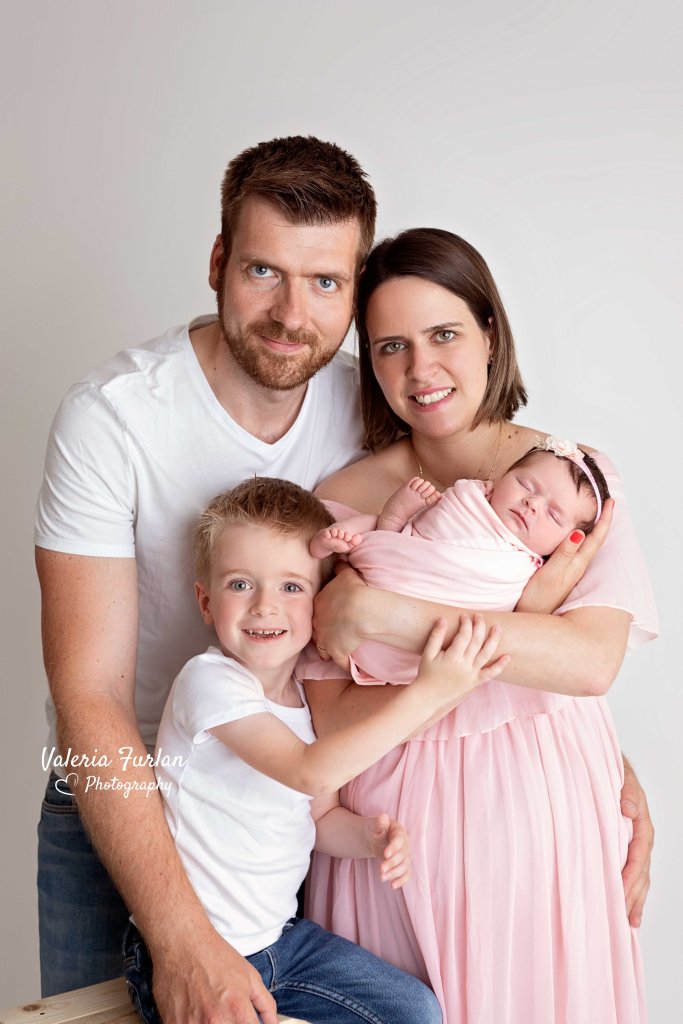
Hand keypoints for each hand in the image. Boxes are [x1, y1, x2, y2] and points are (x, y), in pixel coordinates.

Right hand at [150, 923, 277, 1023]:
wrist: (182, 943)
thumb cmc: (214, 956)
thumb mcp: (249, 976)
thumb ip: (265, 1005)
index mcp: (237, 1010)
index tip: (249, 1021)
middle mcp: (215, 1022)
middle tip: (230, 1013)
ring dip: (213, 1023)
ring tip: (211, 1010)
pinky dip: (196, 1023)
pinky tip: (198, 1012)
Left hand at [312, 564, 367, 668]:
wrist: (360, 610)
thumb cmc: (354, 590)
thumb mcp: (346, 574)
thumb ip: (341, 567)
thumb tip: (340, 559)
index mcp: (319, 604)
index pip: (318, 611)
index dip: (325, 614)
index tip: (332, 616)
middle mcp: (318, 623)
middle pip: (317, 630)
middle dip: (324, 632)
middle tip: (335, 633)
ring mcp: (326, 639)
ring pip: (322, 648)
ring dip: (328, 650)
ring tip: (336, 651)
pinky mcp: (337, 652)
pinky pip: (339, 662)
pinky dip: (345, 665)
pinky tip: (350, 667)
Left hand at [366, 812, 410, 888]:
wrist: (374, 837)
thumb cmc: (374, 830)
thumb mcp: (373, 825)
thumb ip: (378, 823)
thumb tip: (383, 817)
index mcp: (398, 832)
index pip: (399, 840)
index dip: (394, 848)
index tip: (385, 854)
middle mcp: (404, 844)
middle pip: (403, 855)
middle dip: (392, 863)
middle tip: (381, 869)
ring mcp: (405, 855)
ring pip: (404, 866)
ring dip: (395, 873)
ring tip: (382, 877)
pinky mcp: (402, 865)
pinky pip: (406, 873)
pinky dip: (402, 880)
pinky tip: (393, 885)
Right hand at [414, 614, 508, 709]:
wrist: (428, 696)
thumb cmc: (426, 673)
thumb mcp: (427, 653)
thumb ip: (436, 636)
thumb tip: (443, 618)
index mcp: (452, 657)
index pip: (464, 635)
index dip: (466, 624)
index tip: (464, 616)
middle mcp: (464, 666)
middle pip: (477, 642)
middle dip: (480, 626)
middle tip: (479, 616)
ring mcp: (471, 675)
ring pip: (487, 654)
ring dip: (493, 640)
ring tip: (497, 628)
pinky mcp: (475, 682)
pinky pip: (490, 674)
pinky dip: (500, 666)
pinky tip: (507, 657)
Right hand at [515, 498, 613, 613]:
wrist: (532, 619)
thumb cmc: (538, 598)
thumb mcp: (551, 573)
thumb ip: (564, 553)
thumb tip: (580, 532)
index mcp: (577, 564)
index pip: (596, 537)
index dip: (605, 519)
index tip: (611, 502)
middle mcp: (577, 566)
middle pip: (595, 539)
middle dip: (603, 521)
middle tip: (607, 503)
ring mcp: (570, 571)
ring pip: (587, 545)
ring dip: (593, 528)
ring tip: (595, 514)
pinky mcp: (561, 573)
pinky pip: (576, 550)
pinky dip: (580, 538)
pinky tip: (574, 535)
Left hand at [620, 757, 653, 926]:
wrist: (606, 768)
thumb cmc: (613, 773)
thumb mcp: (621, 777)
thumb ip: (627, 792)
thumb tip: (629, 809)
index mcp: (641, 823)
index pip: (638, 853)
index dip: (631, 872)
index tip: (621, 889)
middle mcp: (641, 837)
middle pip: (641, 871)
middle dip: (634, 894)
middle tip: (624, 917)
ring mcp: (635, 845)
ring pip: (640, 877)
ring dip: (635, 899)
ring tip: (630, 922)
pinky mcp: (626, 849)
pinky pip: (633, 873)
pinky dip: (632, 892)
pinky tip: (628, 910)